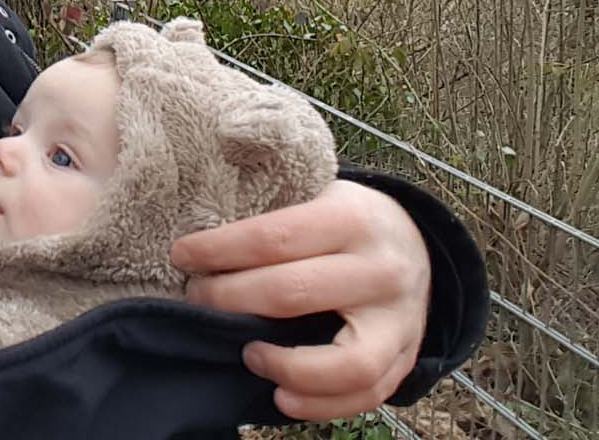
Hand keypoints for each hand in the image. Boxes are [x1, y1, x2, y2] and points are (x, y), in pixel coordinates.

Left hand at [170, 179, 429, 421]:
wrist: (417, 243)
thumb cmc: (345, 220)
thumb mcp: (319, 193)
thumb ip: (273, 212)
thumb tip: (202, 242)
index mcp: (353, 218)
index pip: (274, 238)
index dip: (219, 250)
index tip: (181, 256)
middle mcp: (382, 270)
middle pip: (293, 294)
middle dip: (230, 300)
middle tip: (197, 299)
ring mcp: (400, 321)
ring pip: (345, 362)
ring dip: (284, 365)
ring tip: (245, 353)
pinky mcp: (404, 359)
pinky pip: (365, 395)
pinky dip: (319, 405)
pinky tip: (280, 394)